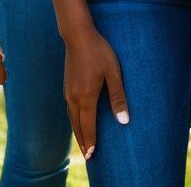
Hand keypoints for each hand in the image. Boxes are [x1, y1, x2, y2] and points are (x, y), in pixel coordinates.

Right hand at [64, 25, 129, 159]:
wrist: (78, 35)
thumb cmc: (99, 52)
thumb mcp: (113, 73)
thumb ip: (118, 97)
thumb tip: (124, 121)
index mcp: (86, 97)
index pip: (88, 125)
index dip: (91, 141)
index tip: (92, 155)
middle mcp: (74, 97)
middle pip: (77, 125)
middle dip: (82, 140)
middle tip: (87, 155)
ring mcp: (68, 91)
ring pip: (71, 117)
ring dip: (77, 131)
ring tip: (82, 141)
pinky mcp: (66, 84)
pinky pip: (69, 109)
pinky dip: (73, 119)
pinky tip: (76, 119)